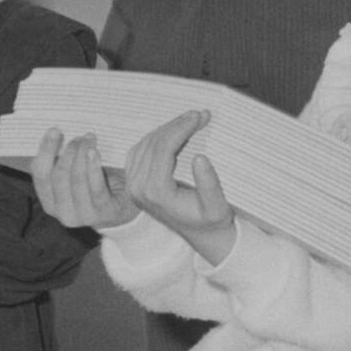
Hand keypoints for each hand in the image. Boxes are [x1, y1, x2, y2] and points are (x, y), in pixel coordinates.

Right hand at [28, 128, 134, 230]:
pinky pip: (96, 188)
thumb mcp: (74, 174)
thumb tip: (53, 133)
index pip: (41, 176)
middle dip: (68, 152)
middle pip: (58, 177)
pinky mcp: (104, 213)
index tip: (54, 130)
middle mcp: (63, 213)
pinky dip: (93, 168)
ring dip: (82, 155)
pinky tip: (94, 152)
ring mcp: (84, 216)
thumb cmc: (96, 184)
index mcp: (50, 203)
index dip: (45, 151)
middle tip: (78, 137)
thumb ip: (61, 161)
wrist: (126, 204)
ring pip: (77, 180)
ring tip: (90, 139)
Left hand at [121, 110, 235, 264]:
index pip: (164, 148)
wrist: (201, 236)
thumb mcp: (218, 207)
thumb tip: (200, 157)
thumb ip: (209, 184)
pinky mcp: (133, 182)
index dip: (182, 128)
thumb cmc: (212, 222)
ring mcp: (133, 186)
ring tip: (191, 120)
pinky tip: (175, 131)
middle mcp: (138, 189)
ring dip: (167, 128)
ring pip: (145, 143)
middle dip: (177, 125)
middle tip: (199, 114)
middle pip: (153, 143)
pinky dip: (157, 137)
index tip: (201, 116)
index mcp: (156, 193)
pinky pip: (140, 150)